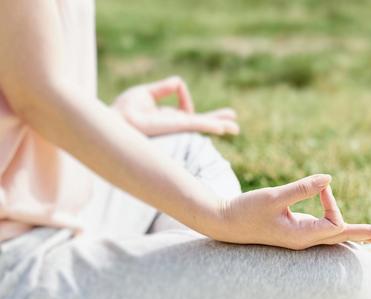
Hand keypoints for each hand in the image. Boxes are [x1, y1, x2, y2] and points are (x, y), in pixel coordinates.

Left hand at [112, 76, 239, 135]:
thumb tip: (179, 82)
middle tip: (234, 124)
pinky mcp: (178, 125)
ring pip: (203, 126)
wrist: (118, 121)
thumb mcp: (147, 92)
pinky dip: (211, 125)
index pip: (187, 111)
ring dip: (219, 126)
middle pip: (202, 123)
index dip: (184, 96)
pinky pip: (198, 124)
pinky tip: (223, 128)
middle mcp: (175, 125)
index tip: (176, 87)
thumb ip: (164, 88)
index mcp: (169, 117)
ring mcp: (178, 126)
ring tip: (236, 128)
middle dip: (218, 122)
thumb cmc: (125, 109)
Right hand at [218, 174, 370, 249]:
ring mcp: (301, 236)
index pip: (337, 224)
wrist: (224, 223)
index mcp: (303, 235)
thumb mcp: (273, 197)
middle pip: (345, 238)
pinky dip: (341, 229)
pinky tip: (348, 230)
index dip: (340, 207)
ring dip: (358, 235)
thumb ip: (301, 189)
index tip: (329, 190)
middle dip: (369, 236)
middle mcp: (306, 239)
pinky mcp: (295, 230)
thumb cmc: (246, 211)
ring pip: (336, 236)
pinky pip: (325, 230)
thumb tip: (329, 179)